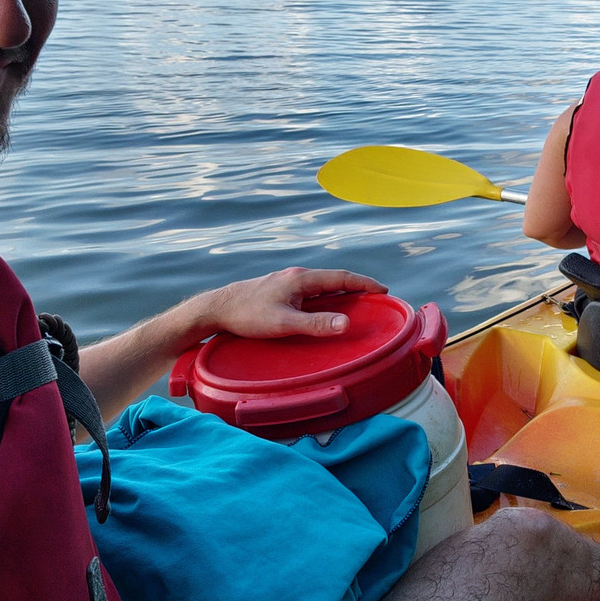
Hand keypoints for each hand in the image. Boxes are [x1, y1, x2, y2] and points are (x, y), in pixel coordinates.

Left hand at [78, 267, 387, 418]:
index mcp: (301, 279)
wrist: (216, 309)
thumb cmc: (247, 315)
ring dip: (341, 293)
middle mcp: (296, 276)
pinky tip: (325, 309)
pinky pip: (311, 292)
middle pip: (334, 280)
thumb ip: (315, 324)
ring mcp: (287, 283)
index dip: (364, 284)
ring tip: (357, 304)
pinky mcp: (279, 291)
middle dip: (357, 287)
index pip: (341, 278)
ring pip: (322, 286)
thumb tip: (345, 323)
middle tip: (376, 298)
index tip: (383, 290)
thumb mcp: (283, 323)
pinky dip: (326, 298)